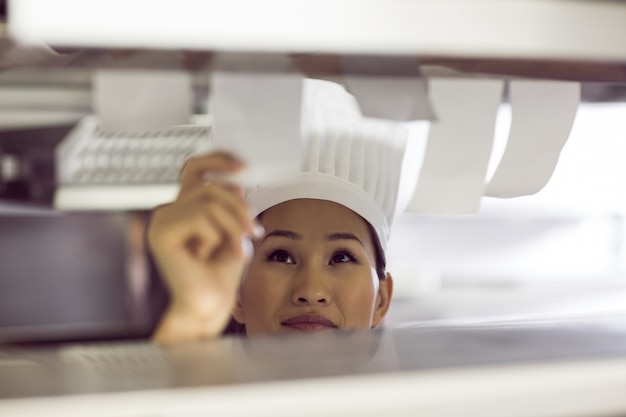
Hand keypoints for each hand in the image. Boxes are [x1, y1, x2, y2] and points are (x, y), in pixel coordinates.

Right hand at [148, 152, 256, 342]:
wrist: (210, 305)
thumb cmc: (221, 273)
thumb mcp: (234, 230)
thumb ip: (231, 205)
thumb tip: (237, 183)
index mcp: (184, 207)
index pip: (195, 169)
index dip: (217, 160)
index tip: (243, 166)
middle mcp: (169, 210)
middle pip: (210, 185)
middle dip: (239, 208)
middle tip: (253, 232)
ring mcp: (162, 220)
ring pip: (210, 200)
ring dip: (233, 225)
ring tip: (237, 248)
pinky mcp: (160, 232)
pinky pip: (201, 216)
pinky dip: (217, 236)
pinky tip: (208, 255)